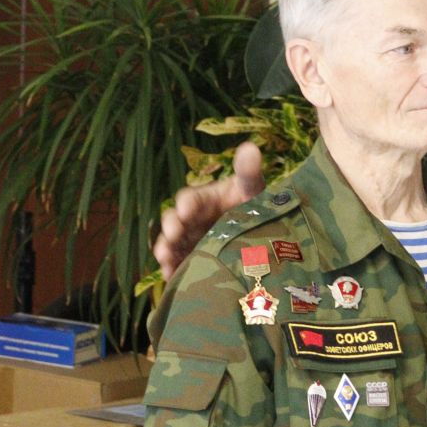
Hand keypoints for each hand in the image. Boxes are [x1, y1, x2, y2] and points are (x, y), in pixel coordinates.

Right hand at [152, 142, 263, 277]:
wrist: (261, 235)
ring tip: (166, 259)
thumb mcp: (251, 189)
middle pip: (174, 222)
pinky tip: (173, 278)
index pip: (190, 198)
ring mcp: (188, 240)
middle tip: (174, 235)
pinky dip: (173, 271)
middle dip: (171, 228)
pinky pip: (177, 265)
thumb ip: (248, 173)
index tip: (187, 210)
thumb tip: (250, 148)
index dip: (187, 203)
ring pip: (171, 244)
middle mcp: (191, 219)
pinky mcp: (189, 259)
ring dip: (166, 250)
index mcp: (203, 199)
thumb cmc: (252, 205)